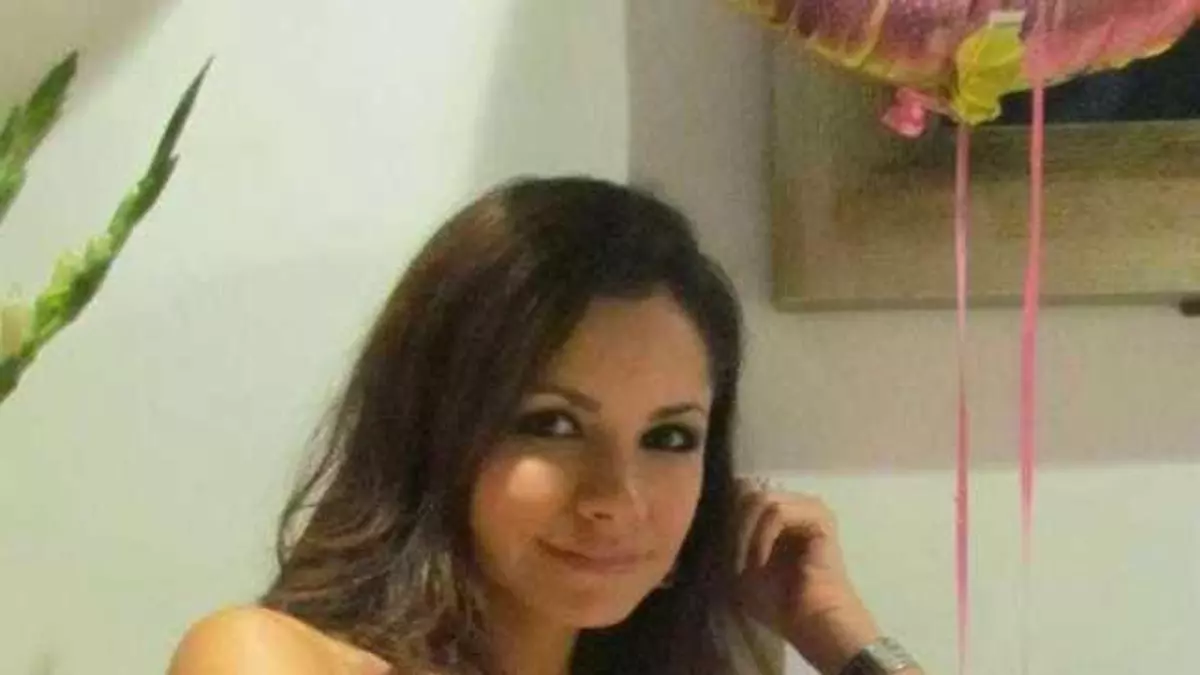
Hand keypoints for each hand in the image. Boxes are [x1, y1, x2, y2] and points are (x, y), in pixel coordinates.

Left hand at [734, 479, 880, 674]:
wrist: (810, 622)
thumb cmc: (778, 600)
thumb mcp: (740, 566)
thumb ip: (728, 539)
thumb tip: (709, 517)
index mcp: (774, 514)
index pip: (739, 495)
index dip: (725, 520)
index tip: (719, 553)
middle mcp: (792, 503)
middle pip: (747, 493)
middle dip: (734, 527)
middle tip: (734, 561)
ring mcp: (807, 506)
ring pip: (760, 500)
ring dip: (746, 534)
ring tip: (748, 565)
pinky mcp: (819, 516)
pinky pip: (777, 512)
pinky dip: (762, 536)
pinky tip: (760, 561)